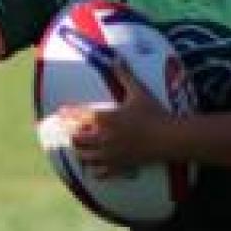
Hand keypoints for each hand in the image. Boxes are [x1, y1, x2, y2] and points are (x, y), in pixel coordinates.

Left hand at [64, 62, 176, 177]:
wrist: (170, 137)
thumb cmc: (155, 113)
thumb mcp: (139, 91)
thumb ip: (124, 75)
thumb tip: (116, 57)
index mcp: (107, 118)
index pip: (78, 117)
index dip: (66, 115)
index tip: (59, 113)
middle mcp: (105, 137)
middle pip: (77, 139)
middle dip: (73, 135)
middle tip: (72, 132)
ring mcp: (111, 154)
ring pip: (84, 157)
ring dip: (80, 152)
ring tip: (80, 149)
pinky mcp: (120, 167)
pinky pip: (99, 173)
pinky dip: (94, 170)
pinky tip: (94, 167)